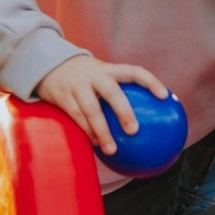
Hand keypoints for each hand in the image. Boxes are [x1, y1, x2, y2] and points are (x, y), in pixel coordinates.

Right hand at [36, 56, 170, 155]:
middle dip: (123, 111)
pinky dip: (87, 132)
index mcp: (109, 69)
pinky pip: (77, 117)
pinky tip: (96, 144)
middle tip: (134, 130)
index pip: (134, 71)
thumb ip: (120, 89)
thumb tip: (149, 113)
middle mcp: (94, 75)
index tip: (164, 96)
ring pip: (92, 109)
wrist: (49, 64)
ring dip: (102, 131)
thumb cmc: (87, 77)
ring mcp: (78, 86)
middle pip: (112, 92)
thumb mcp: (103, 74)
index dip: (151, 82)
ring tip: (112, 149)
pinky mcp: (63, 97)